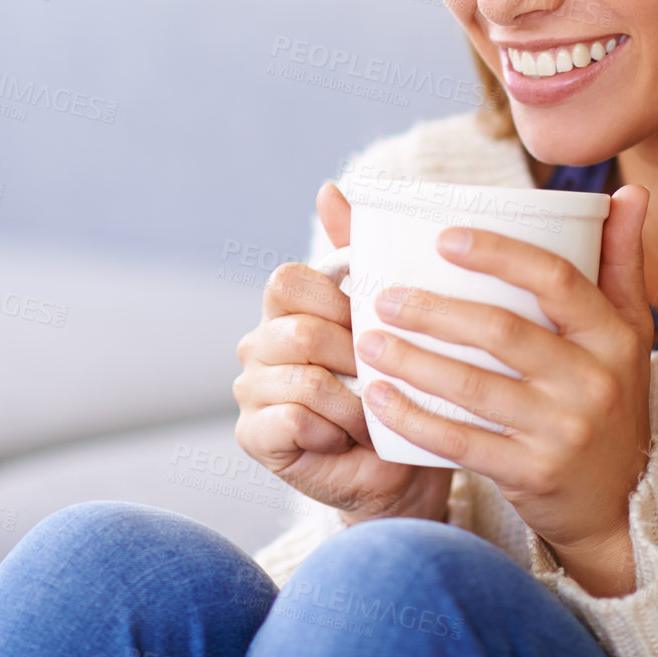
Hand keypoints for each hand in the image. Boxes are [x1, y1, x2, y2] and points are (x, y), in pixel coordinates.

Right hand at [233, 180, 454, 524]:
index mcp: (287, 308)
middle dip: (355, 356)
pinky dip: (333, 430)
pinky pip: (292, 420)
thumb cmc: (401, 386)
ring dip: (353, 400)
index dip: (337, 300)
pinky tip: (348, 440)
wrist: (406, 467)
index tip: (376, 323)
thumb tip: (328, 188)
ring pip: (302, 377)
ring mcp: (251, 391)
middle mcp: (258, 344)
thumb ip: (356, 251)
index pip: (289, 280)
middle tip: (385, 378)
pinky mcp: (255, 437)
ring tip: (374, 413)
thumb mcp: (390, 313)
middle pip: (299, 330)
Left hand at [353, 184, 653, 594]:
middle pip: (503, 332)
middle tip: (382, 296)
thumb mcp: (629, 332)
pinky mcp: (532, 473)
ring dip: (412, 362)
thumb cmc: (612, 400)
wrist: (621, 506)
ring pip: (474, 388)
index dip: (499, 254)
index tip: (443, 237)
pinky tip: (379, 398)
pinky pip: (462, 442)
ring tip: (367, 340)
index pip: (556, 279)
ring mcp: (563, 431)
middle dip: (434, 312)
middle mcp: (594, 380)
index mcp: (613, 334)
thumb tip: (628, 188)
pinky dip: (415, 419)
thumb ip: (621, 261)